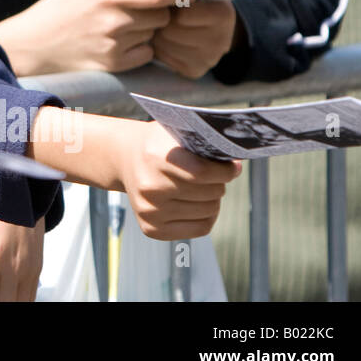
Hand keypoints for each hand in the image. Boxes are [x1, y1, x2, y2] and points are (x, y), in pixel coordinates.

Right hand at [0, 0, 177, 75]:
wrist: (28, 47)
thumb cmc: (52, 14)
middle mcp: (115, 20)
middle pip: (161, 17)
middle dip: (156, 14)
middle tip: (143, 14)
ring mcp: (115, 45)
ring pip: (153, 35)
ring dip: (146, 32)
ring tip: (124, 30)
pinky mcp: (114, 65)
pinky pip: (145, 55)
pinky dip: (140, 50)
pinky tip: (122, 45)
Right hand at [114, 120, 240, 240]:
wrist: (124, 157)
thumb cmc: (158, 144)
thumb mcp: (174, 132)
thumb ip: (202, 144)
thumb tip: (236, 165)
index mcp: (155, 158)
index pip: (203, 172)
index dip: (225, 171)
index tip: (232, 167)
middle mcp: (150, 187)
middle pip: (211, 193)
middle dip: (219, 183)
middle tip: (213, 175)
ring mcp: (150, 210)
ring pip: (209, 211)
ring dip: (213, 198)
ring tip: (203, 187)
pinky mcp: (151, 228)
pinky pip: (201, 228)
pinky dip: (207, 216)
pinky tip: (199, 203)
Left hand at [151, 0, 236, 78]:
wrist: (214, 27)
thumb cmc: (198, 4)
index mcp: (223, 15)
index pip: (181, 15)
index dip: (169, 6)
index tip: (169, 3)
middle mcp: (220, 40)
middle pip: (169, 31)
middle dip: (161, 22)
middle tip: (162, 16)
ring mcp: (209, 59)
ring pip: (163, 45)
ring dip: (158, 35)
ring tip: (165, 27)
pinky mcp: (195, 71)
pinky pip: (163, 58)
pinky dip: (160, 48)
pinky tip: (169, 41)